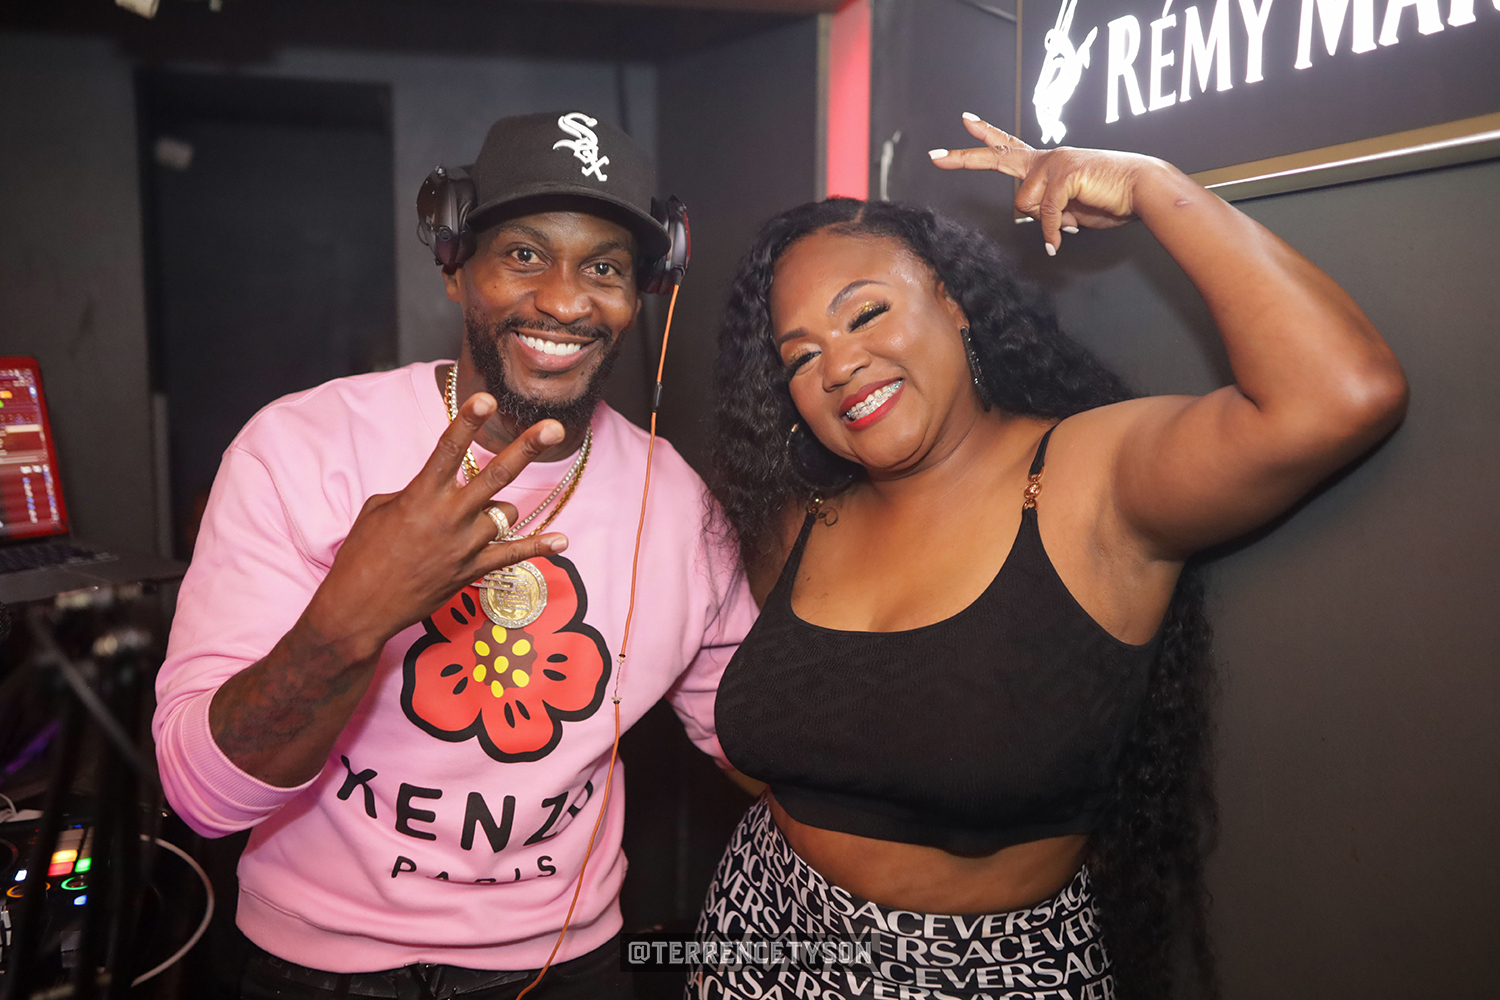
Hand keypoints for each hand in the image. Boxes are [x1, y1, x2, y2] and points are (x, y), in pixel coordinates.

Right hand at [305, 393, 568, 657]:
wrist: (359, 608)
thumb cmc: (362, 555)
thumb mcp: (378, 510)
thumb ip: (413, 491)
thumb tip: (438, 486)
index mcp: (420, 496)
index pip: (448, 450)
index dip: (468, 422)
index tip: (487, 399)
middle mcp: (447, 517)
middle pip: (495, 475)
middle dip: (526, 448)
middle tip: (552, 428)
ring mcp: (464, 545)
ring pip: (506, 513)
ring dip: (500, 510)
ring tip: (477, 519)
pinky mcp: (471, 571)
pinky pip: (513, 555)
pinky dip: (538, 547)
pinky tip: (562, 541)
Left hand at [929, 113, 1161, 254]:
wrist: (1142, 188)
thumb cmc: (1111, 199)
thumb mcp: (1070, 209)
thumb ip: (1049, 210)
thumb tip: (1043, 221)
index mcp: (1046, 163)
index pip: (1008, 148)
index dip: (983, 138)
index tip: (963, 123)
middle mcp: (1046, 157)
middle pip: (996, 157)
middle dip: (963, 158)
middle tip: (934, 156)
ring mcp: (1053, 161)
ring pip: (1024, 204)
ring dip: (1045, 220)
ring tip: (1073, 214)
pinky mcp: (1063, 173)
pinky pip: (1045, 214)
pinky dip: (1053, 232)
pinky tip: (1062, 238)